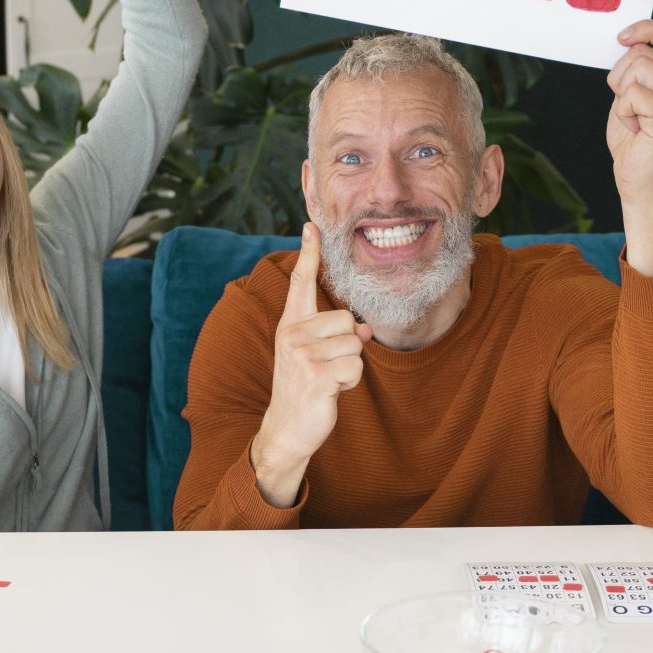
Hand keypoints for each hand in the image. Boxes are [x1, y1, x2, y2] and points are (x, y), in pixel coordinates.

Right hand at [252, 224, 370, 502]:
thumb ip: (336, 336)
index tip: (312, 225)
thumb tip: (366, 329)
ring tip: (328, 379)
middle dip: (348, 346)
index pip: (300, 282)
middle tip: (327, 366)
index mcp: (291, 324)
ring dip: (350, 367)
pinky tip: (331, 391)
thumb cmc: (304, 386)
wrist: (287, 428)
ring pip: (355, 345)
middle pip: (347, 321)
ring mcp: (302, 355)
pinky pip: (355, 368)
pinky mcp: (315, 376)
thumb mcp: (316, 355)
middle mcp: (292, 334)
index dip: (309, 253)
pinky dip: (351, 383)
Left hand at [604, 19, 652, 192]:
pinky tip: (634, 128)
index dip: (647, 27)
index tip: (623, 38)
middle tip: (627, 105)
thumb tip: (626, 39)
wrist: (641, 180)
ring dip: (621, 94)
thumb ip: (637, 69)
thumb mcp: (634, 95)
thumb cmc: (634, 139)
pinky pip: (631, 94)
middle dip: (620, 75)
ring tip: (632, 117)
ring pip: (636, 68)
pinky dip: (622, 111)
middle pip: (641, 52)